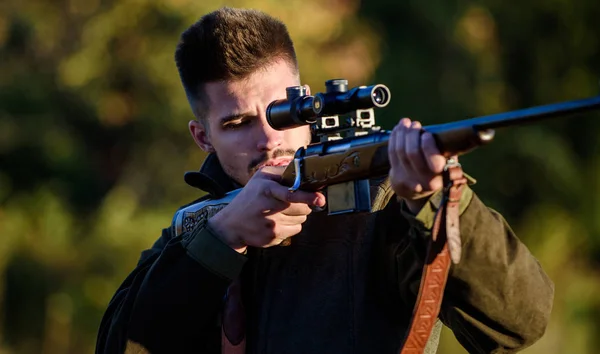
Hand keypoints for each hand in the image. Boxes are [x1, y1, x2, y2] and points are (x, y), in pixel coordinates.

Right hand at [207, 166, 325, 252]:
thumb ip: (282, 173)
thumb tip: (303, 170)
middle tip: (292, 202)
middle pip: (302, 207)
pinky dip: (292, 225)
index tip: (320, 198)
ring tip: (281, 211)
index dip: (308, 196)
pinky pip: (295, 229)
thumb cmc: (250, 197)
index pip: (291, 194)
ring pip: (301, 219)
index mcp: (266, 189)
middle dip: (303, 204)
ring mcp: (271, 224)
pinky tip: (279, 221)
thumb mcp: (261, 178)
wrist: (232, 224)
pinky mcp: (274, 236)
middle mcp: (269, 207)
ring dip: (297, 215)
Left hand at [388, 118, 449, 213]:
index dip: (428, 146)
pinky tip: (398, 129)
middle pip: (412, 153)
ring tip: (406, 122)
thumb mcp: (448, 162)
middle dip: (412, 135)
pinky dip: (394, 138)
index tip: (427, 134)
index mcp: (441, 177)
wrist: (418, 190)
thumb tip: (451, 133)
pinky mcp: (395, 176)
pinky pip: (392, 153)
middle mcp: (424, 181)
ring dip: (402, 133)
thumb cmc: (435, 170)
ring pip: (400, 151)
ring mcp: (407, 179)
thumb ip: (448, 150)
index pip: (434, 162)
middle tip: (415, 124)